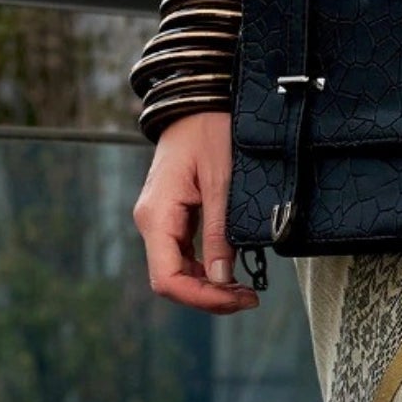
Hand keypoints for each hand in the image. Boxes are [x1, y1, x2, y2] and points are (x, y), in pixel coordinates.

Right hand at [132, 107, 258, 312]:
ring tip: (245, 289)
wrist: (198, 101)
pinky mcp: (171, 215)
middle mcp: (151, 221)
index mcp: (157, 216)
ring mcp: (159, 219)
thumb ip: (218, 232)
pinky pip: (183, 253)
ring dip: (208, 285)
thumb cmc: (210, 131)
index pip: (167, 279)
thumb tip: (221, 279)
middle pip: (171, 279)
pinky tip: (231, 270)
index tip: (239, 299)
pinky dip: (205, 269)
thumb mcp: (222, 182)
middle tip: (250, 297)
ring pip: (177, 269)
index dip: (201, 298)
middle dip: (209, 296)